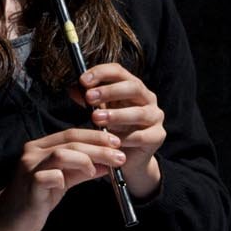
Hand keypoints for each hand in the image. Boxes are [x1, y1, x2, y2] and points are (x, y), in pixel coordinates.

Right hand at [0, 126, 125, 230]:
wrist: (9, 221)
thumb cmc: (36, 199)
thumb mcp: (63, 181)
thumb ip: (82, 171)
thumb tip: (108, 164)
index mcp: (40, 147)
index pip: (71, 134)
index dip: (96, 136)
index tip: (116, 142)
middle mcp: (33, 153)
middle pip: (70, 142)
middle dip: (99, 147)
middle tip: (118, 156)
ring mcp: (29, 169)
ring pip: (61, 154)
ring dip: (85, 160)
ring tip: (97, 170)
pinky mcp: (29, 187)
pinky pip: (49, 177)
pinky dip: (65, 178)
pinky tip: (74, 183)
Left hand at [69, 62, 165, 196]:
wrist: (127, 158)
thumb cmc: (113, 130)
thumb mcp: (99, 112)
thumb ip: (89, 100)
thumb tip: (73, 89)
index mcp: (133, 87)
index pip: (119, 71)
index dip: (101, 73)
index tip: (82, 81)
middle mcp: (148, 99)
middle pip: (133, 87)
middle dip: (109, 91)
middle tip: (89, 98)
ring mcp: (155, 117)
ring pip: (139, 112)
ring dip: (116, 115)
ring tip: (96, 119)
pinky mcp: (157, 136)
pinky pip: (141, 136)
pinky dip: (125, 138)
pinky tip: (111, 141)